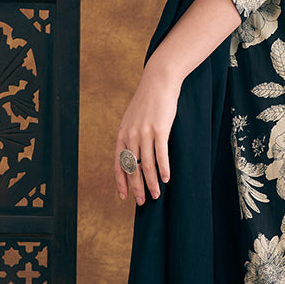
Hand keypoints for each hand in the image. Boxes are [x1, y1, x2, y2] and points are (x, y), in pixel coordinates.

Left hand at [114, 63, 180, 205]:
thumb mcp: (133, 119)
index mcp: (122, 135)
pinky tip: (166, 179)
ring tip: (156, 195)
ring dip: (151, 183)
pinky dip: (163, 169)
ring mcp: (144, 133)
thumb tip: (133, 153)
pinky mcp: (160, 129)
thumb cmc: (149, 101)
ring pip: (146, 165)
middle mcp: (130, 136)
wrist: (159, 81)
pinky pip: (161, 155)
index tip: (123, 197)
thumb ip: (131, 135)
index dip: (120, 182)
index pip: (118, 164)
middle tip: (142, 202)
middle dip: (136, 188)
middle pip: (131, 168)